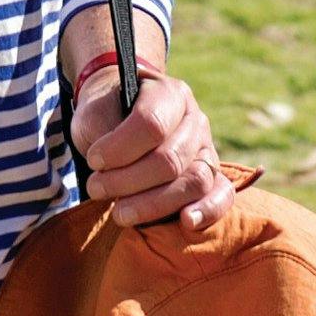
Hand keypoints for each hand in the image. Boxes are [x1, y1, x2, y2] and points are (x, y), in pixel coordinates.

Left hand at [69, 54, 232, 230]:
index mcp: (168, 93)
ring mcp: (207, 148)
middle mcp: (194, 119)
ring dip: (153, 204)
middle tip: (96, 188)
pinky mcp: (212, 176)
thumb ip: (104, 134)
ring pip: (194, 181)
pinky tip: (186, 222)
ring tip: (120, 213)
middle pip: (170, 159)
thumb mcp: (95, 112)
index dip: (120, 149)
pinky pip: (221, 195)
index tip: (93, 160)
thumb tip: (112, 170)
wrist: (120, 117)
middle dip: (128, 181)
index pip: (151, 124)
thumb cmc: (107, 115)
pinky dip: (208, 211)